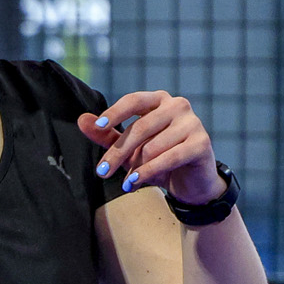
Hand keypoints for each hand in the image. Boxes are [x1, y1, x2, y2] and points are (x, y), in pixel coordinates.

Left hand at [78, 91, 224, 203]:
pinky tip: (134, 183)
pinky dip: (148, 172)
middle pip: (140, 128)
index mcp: (158, 100)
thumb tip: (82, 120)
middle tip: (102, 172)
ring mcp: (192, 123)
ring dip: (135, 167)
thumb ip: (106, 134)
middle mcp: (177, 106)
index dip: (115, 112)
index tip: (98, 126)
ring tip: (127, 182)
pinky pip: (168, 157)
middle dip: (118, 153)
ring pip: (152, 146)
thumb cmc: (157, 159)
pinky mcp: (201, 143)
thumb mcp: (129, 148)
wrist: (190, 183)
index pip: (133, 101)